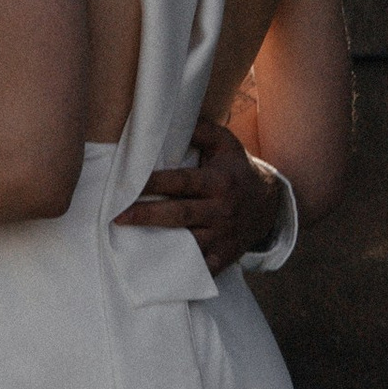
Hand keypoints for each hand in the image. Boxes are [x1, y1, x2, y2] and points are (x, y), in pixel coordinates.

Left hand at [115, 116, 288, 275]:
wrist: (269, 203)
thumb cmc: (236, 169)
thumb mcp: (225, 144)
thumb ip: (200, 130)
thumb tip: (170, 118)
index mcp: (220, 181)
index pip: (182, 182)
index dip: (155, 184)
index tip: (128, 184)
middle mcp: (222, 210)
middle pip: (180, 214)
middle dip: (147, 216)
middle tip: (117, 216)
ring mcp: (224, 236)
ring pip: (188, 243)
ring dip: (159, 244)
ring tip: (128, 243)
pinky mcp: (224, 256)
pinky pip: (202, 266)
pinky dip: (182, 270)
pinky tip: (156, 269)